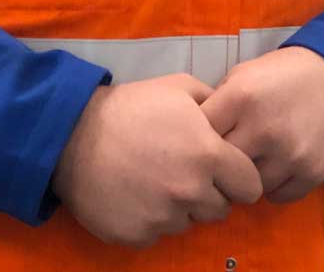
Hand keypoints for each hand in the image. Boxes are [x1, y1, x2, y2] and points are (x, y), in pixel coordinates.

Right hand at [53, 73, 262, 247]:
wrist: (72, 135)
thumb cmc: (131, 107)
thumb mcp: (180, 89)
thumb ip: (216, 104)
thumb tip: (234, 118)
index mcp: (208, 156)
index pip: (250, 187)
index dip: (239, 178)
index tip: (224, 171)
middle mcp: (190, 192)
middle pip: (220, 209)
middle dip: (210, 193)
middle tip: (184, 173)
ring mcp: (162, 217)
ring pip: (188, 223)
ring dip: (180, 207)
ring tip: (155, 179)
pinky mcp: (136, 235)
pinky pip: (157, 234)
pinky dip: (151, 219)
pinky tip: (136, 194)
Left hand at [201, 47, 323, 203]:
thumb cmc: (287, 74)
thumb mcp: (245, 73)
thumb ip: (219, 103)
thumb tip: (193, 135)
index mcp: (241, 97)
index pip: (199, 135)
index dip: (197, 140)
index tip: (202, 142)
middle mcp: (263, 128)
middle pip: (220, 167)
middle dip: (220, 165)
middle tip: (225, 159)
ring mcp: (290, 154)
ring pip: (249, 187)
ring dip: (249, 178)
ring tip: (257, 159)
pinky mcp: (314, 173)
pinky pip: (278, 196)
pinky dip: (275, 186)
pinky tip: (279, 166)